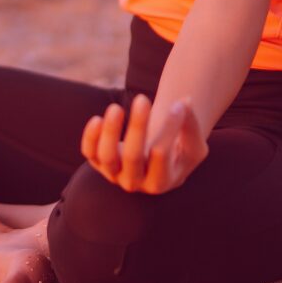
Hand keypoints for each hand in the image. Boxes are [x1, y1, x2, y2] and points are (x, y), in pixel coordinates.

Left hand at [80, 93, 208, 193]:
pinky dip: (90, 137)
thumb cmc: (178, 150)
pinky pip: (89, 152)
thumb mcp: (192, 143)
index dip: (169, 127)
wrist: (156, 160)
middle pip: (132, 157)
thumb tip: (185, 102)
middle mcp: (136, 183)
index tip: (178, 104)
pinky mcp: (98, 162)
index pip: (161, 154)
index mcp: (162, 182)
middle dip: (137, 126)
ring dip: (110, 131)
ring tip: (116, 107)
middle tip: (143, 99)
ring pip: (107, 156)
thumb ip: (190, 125)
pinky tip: (98, 119)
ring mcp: (114, 174)